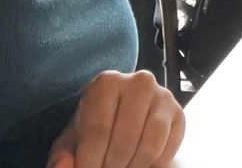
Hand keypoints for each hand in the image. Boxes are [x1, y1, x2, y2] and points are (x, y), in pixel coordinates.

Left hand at [46, 70, 184, 167]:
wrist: (121, 117)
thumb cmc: (94, 129)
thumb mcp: (71, 141)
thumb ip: (62, 157)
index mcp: (107, 83)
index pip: (98, 132)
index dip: (90, 162)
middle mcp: (139, 82)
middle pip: (124, 141)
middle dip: (111, 166)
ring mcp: (163, 96)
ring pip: (149, 147)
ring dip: (132, 166)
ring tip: (122, 165)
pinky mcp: (179, 113)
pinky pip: (167, 150)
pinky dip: (152, 164)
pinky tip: (139, 160)